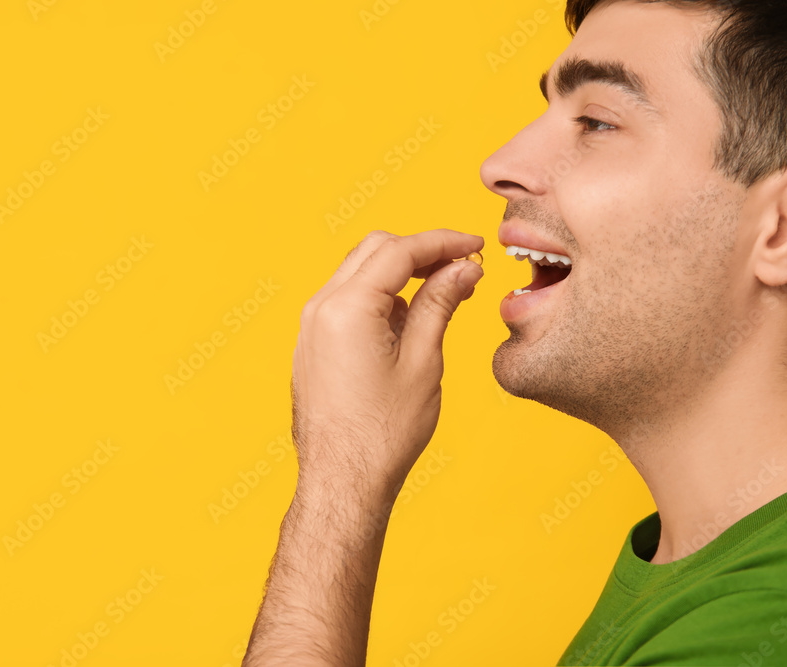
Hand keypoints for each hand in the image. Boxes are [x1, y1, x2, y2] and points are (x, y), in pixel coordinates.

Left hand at [290, 229, 484, 498]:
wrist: (342, 480)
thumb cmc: (383, 432)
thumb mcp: (423, 362)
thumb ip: (441, 304)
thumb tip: (463, 268)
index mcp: (347, 308)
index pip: (399, 250)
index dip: (443, 242)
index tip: (475, 246)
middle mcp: (320, 308)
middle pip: (375, 251)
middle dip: (421, 251)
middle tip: (463, 266)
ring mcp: (311, 326)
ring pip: (360, 273)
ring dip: (401, 273)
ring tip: (445, 295)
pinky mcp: (313, 344)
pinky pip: (348, 301)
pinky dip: (381, 297)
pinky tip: (412, 321)